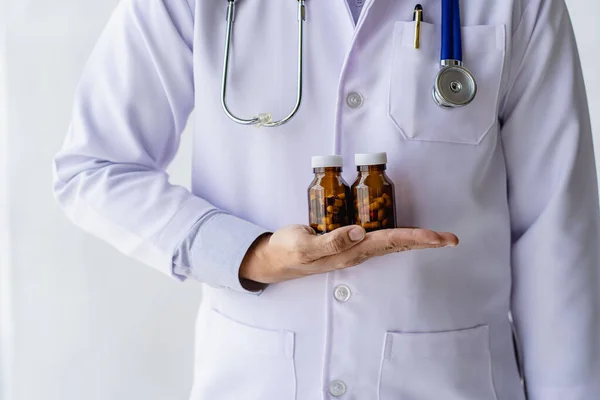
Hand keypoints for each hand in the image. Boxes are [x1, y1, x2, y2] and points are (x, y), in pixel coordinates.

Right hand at [239, 224, 458, 288]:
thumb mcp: (305, 245)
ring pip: (391, 242)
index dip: (416, 238)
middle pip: (398, 245)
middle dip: (425, 242)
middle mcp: (358, 251)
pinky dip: (396, 233)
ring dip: (414, 239)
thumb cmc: (289, 250)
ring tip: (437, 237)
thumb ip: (331, 240)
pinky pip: (377, 237)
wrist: (275, 259)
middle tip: (451, 239)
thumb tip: (359, 231)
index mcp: (351, 251)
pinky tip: (405, 230)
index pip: (390, 242)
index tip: (439, 238)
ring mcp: (354, 247)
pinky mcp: (347, 241)